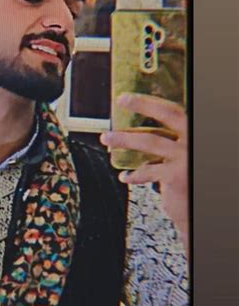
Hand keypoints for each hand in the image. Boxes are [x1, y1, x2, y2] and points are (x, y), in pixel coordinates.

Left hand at [100, 93, 188, 252]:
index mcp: (193, 133)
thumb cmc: (187, 179)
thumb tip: (136, 132)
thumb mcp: (183, 155)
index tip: (128, 97)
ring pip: (150, 141)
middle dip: (142, 105)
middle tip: (121, 101)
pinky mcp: (175, 176)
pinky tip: (125, 176)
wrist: (198, 207)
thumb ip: (169, 142)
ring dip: (124, 139)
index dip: (150, 102)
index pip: (174, 111)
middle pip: (167, 116)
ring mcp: (186, 158)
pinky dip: (133, 174)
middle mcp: (193, 142)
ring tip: (107, 138)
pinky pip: (147, 171)